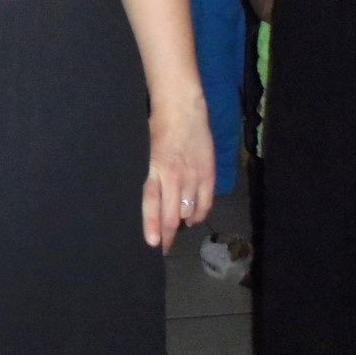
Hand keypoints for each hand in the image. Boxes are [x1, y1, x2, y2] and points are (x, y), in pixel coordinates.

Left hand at [141, 101, 213, 250]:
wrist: (183, 107)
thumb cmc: (159, 126)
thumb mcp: (147, 152)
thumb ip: (151, 175)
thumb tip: (152, 199)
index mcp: (154, 170)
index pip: (152, 204)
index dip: (153, 226)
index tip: (153, 243)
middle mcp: (173, 176)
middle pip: (171, 214)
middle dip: (167, 234)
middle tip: (164, 246)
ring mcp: (193, 175)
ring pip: (188, 210)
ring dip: (182, 222)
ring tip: (176, 229)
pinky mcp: (208, 172)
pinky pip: (206, 201)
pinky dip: (199, 213)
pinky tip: (193, 218)